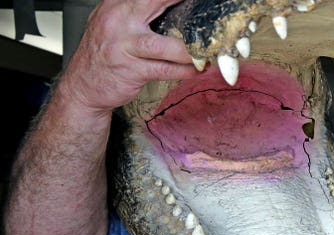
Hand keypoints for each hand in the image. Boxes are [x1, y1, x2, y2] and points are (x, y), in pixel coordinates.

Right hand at [57, 0, 197, 113]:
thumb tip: (175, 6)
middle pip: (156, 3)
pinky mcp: (131, 70)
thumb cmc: (105, 52)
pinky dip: (185, 70)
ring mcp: (124, 46)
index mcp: (117, 4)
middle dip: (182, 5)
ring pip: (166, 45)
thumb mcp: (115, 22)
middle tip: (205, 15)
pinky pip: (166, 69)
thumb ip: (139, 10)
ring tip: (208, 51)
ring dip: (191, 50)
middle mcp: (119, 20)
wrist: (83, 86)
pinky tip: (197, 69)